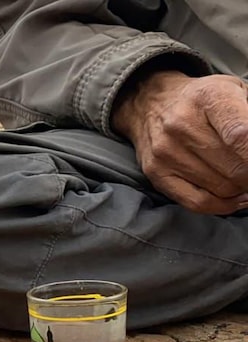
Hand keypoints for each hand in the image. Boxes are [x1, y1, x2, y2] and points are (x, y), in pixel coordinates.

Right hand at [113, 71, 247, 214]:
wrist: (150, 103)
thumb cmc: (201, 101)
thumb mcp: (234, 90)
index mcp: (207, 98)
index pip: (240, 135)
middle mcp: (181, 125)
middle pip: (235, 168)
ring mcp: (166, 152)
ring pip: (222, 188)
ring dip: (241, 188)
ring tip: (245, 179)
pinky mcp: (156, 173)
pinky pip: (198, 202)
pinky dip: (223, 205)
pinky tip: (235, 196)